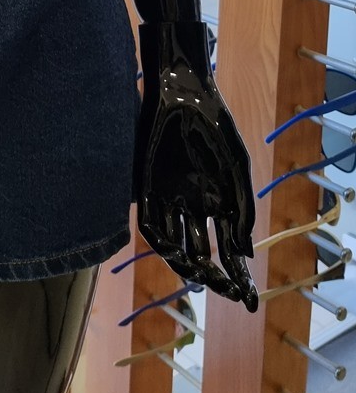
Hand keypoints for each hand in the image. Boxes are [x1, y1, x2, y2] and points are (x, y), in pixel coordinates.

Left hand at [135, 21, 257, 311]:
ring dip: (184, 263)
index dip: (237, 278)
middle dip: (212, 276)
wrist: (183, 92)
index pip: (226, 251)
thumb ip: (242, 211)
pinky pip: (149, 221)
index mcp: (216, 203)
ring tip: (199, 272)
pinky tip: (173, 248)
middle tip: (224, 289)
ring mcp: (168, 198)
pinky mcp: (145, 186)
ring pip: (173, 243)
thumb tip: (244, 254)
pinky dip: (159, 238)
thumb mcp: (238, 169)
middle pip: (198, 252)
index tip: (248, 301)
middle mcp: (191, 206)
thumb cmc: (215, 127)